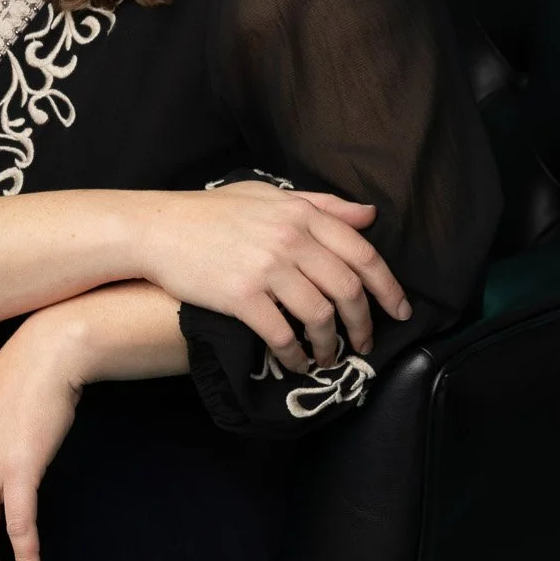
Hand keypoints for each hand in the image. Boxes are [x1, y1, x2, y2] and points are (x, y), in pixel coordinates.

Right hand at [131, 180, 412, 374]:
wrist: (158, 228)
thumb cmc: (213, 212)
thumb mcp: (271, 197)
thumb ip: (323, 205)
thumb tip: (369, 215)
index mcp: (303, 214)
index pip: (363, 253)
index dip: (388, 287)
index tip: (401, 312)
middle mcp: (291, 239)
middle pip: (348, 289)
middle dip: (363, 324)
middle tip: (365, 344)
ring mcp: (267, 268)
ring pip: (320, 315)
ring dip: (330, 345)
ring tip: (328, 358)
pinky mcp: (242, 296)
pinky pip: (282, 334)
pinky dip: (295, 355)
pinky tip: (295, 363)